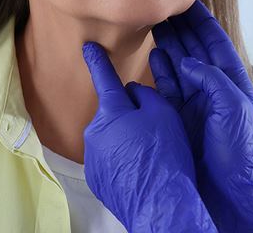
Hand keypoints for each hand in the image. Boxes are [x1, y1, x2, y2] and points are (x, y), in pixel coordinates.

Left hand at [81, 42, 215, 232]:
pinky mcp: (97, 178)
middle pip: (114, 114)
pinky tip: (141, 170)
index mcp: (111, 112)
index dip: (97, 61)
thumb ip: (145, 95)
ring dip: (127, 141)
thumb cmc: (164, 156)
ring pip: (113, 138)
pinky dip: (124, 161)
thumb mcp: (164, 114)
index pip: (103, 78)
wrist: (159, 204)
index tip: (87, 48)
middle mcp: (95, 132)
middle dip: (129, 117)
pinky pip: (111, 160)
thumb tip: (132, 92)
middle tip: (153, 132)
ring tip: (151, 156)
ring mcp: (94, 157)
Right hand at [149, 0, 252, 232]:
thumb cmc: (239, 149)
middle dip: (180, 28)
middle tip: (163, 8)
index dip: (201, 21)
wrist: (229, 188)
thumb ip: (211, 79)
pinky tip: (155, 55)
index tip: (187, 2)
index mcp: (232, 81)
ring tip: (155, 24)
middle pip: (194, 49)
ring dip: (168, 45)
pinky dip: (161, 71)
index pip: (216, 43)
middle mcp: (214, 87)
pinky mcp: (181, 116)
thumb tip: (188, 63)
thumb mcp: (232, 107)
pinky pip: (169, 87)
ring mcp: (197, 101)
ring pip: (179, 65)